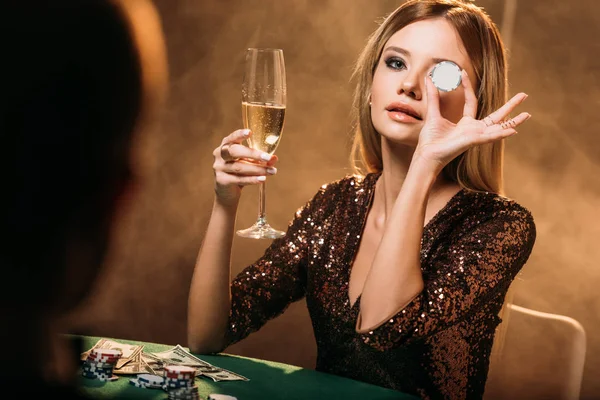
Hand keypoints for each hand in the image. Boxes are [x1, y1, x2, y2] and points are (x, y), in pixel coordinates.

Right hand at [212, 129, 277, 205]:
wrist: (226, 192)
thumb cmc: (239, 172)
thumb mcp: (250, 163)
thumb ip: (261, 159)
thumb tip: (274, 158)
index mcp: (226, 145)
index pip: (232, 137)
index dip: (240, 134)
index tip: (250, 132)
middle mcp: (220, 154)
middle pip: (235, 151)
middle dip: (253, 154)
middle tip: (268, 158)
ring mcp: (219, 167)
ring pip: (239, 167)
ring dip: (258, 169)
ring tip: (272, 171)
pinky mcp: (221, 180)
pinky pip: (238, 179)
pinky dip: (252, 179)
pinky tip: (262, 179)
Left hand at [414, 70, 530, 171]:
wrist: (427, 156)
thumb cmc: (431, 141)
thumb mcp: (433, 114)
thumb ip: (434, 98)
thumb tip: (428, 78)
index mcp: (465, 123)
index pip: (471, 101)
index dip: (467, 86)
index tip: (463, 72)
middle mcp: (474, 129)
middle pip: (496, 116)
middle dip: (510, 106)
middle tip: (524, 95)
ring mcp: (476, 136)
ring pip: (499, 127)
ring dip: (513, 121)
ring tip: (527, 114)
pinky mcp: (473, 141)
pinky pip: (490, 137)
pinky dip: (501, 134)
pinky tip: (514, 131)